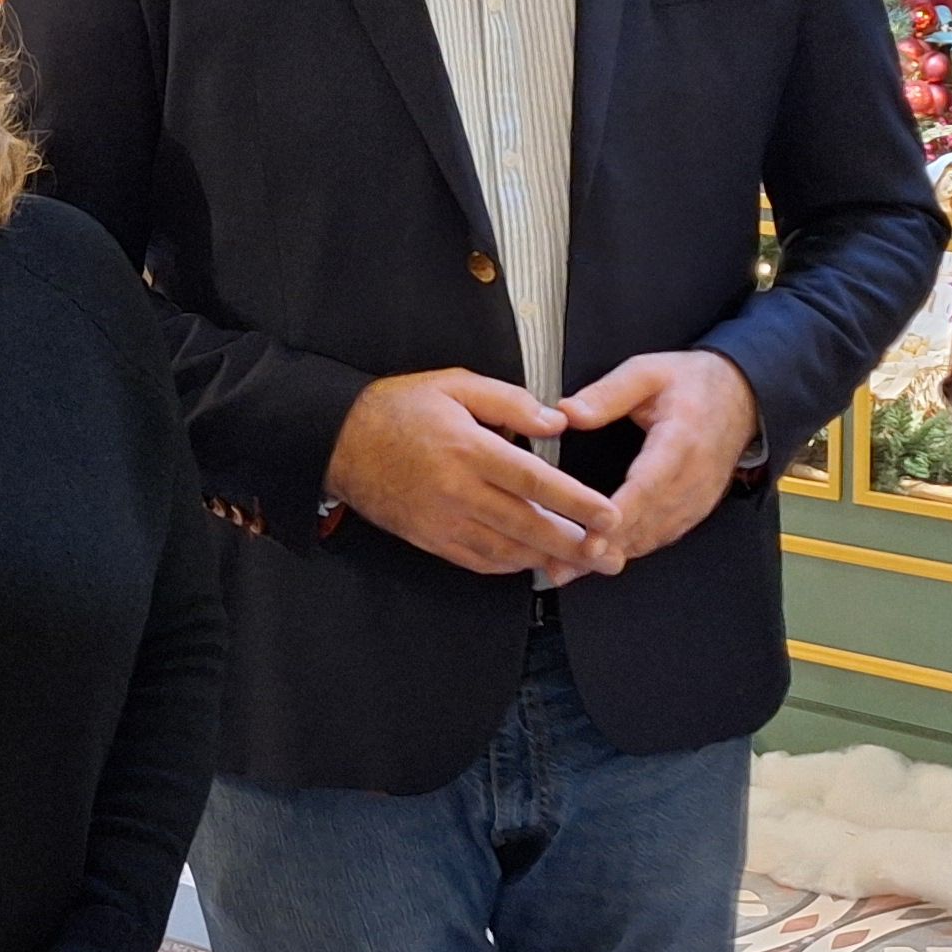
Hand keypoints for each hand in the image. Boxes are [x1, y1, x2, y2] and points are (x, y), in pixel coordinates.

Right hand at [326, 368, 621, 580]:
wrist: (338, 441)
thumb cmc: (400, 407)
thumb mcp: (455, 384)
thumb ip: (510, 401)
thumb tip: (558, 419)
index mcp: (468, 448)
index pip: (534, 481)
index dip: (576, 502)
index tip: (609, 515)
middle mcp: (457, 490)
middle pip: (526, 525)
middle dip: (574, 545)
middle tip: (612, 557)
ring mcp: (441, 520)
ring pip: (505, 550)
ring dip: (547, 561)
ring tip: (584, 566)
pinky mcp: (428, 539)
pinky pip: (477, 560)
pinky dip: (510, 565)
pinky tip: (535, 563)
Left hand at [555, 350, 758, 561]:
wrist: (742, 396)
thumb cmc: (693, 383)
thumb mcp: (648, 372)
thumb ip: (607, 393)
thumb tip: (568, 413)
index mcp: (681, 440)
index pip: (648, 486)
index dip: (619, 516)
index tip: (590, 538)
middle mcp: (693, 477)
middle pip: (648, 521)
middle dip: (605, 546)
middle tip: (563, 565)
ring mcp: (697, 498)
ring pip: (653, 537)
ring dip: (614, 555)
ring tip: (570, 569)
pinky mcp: (695, 509)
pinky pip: (662, 537)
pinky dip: (631, 550)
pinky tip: (601, 560)